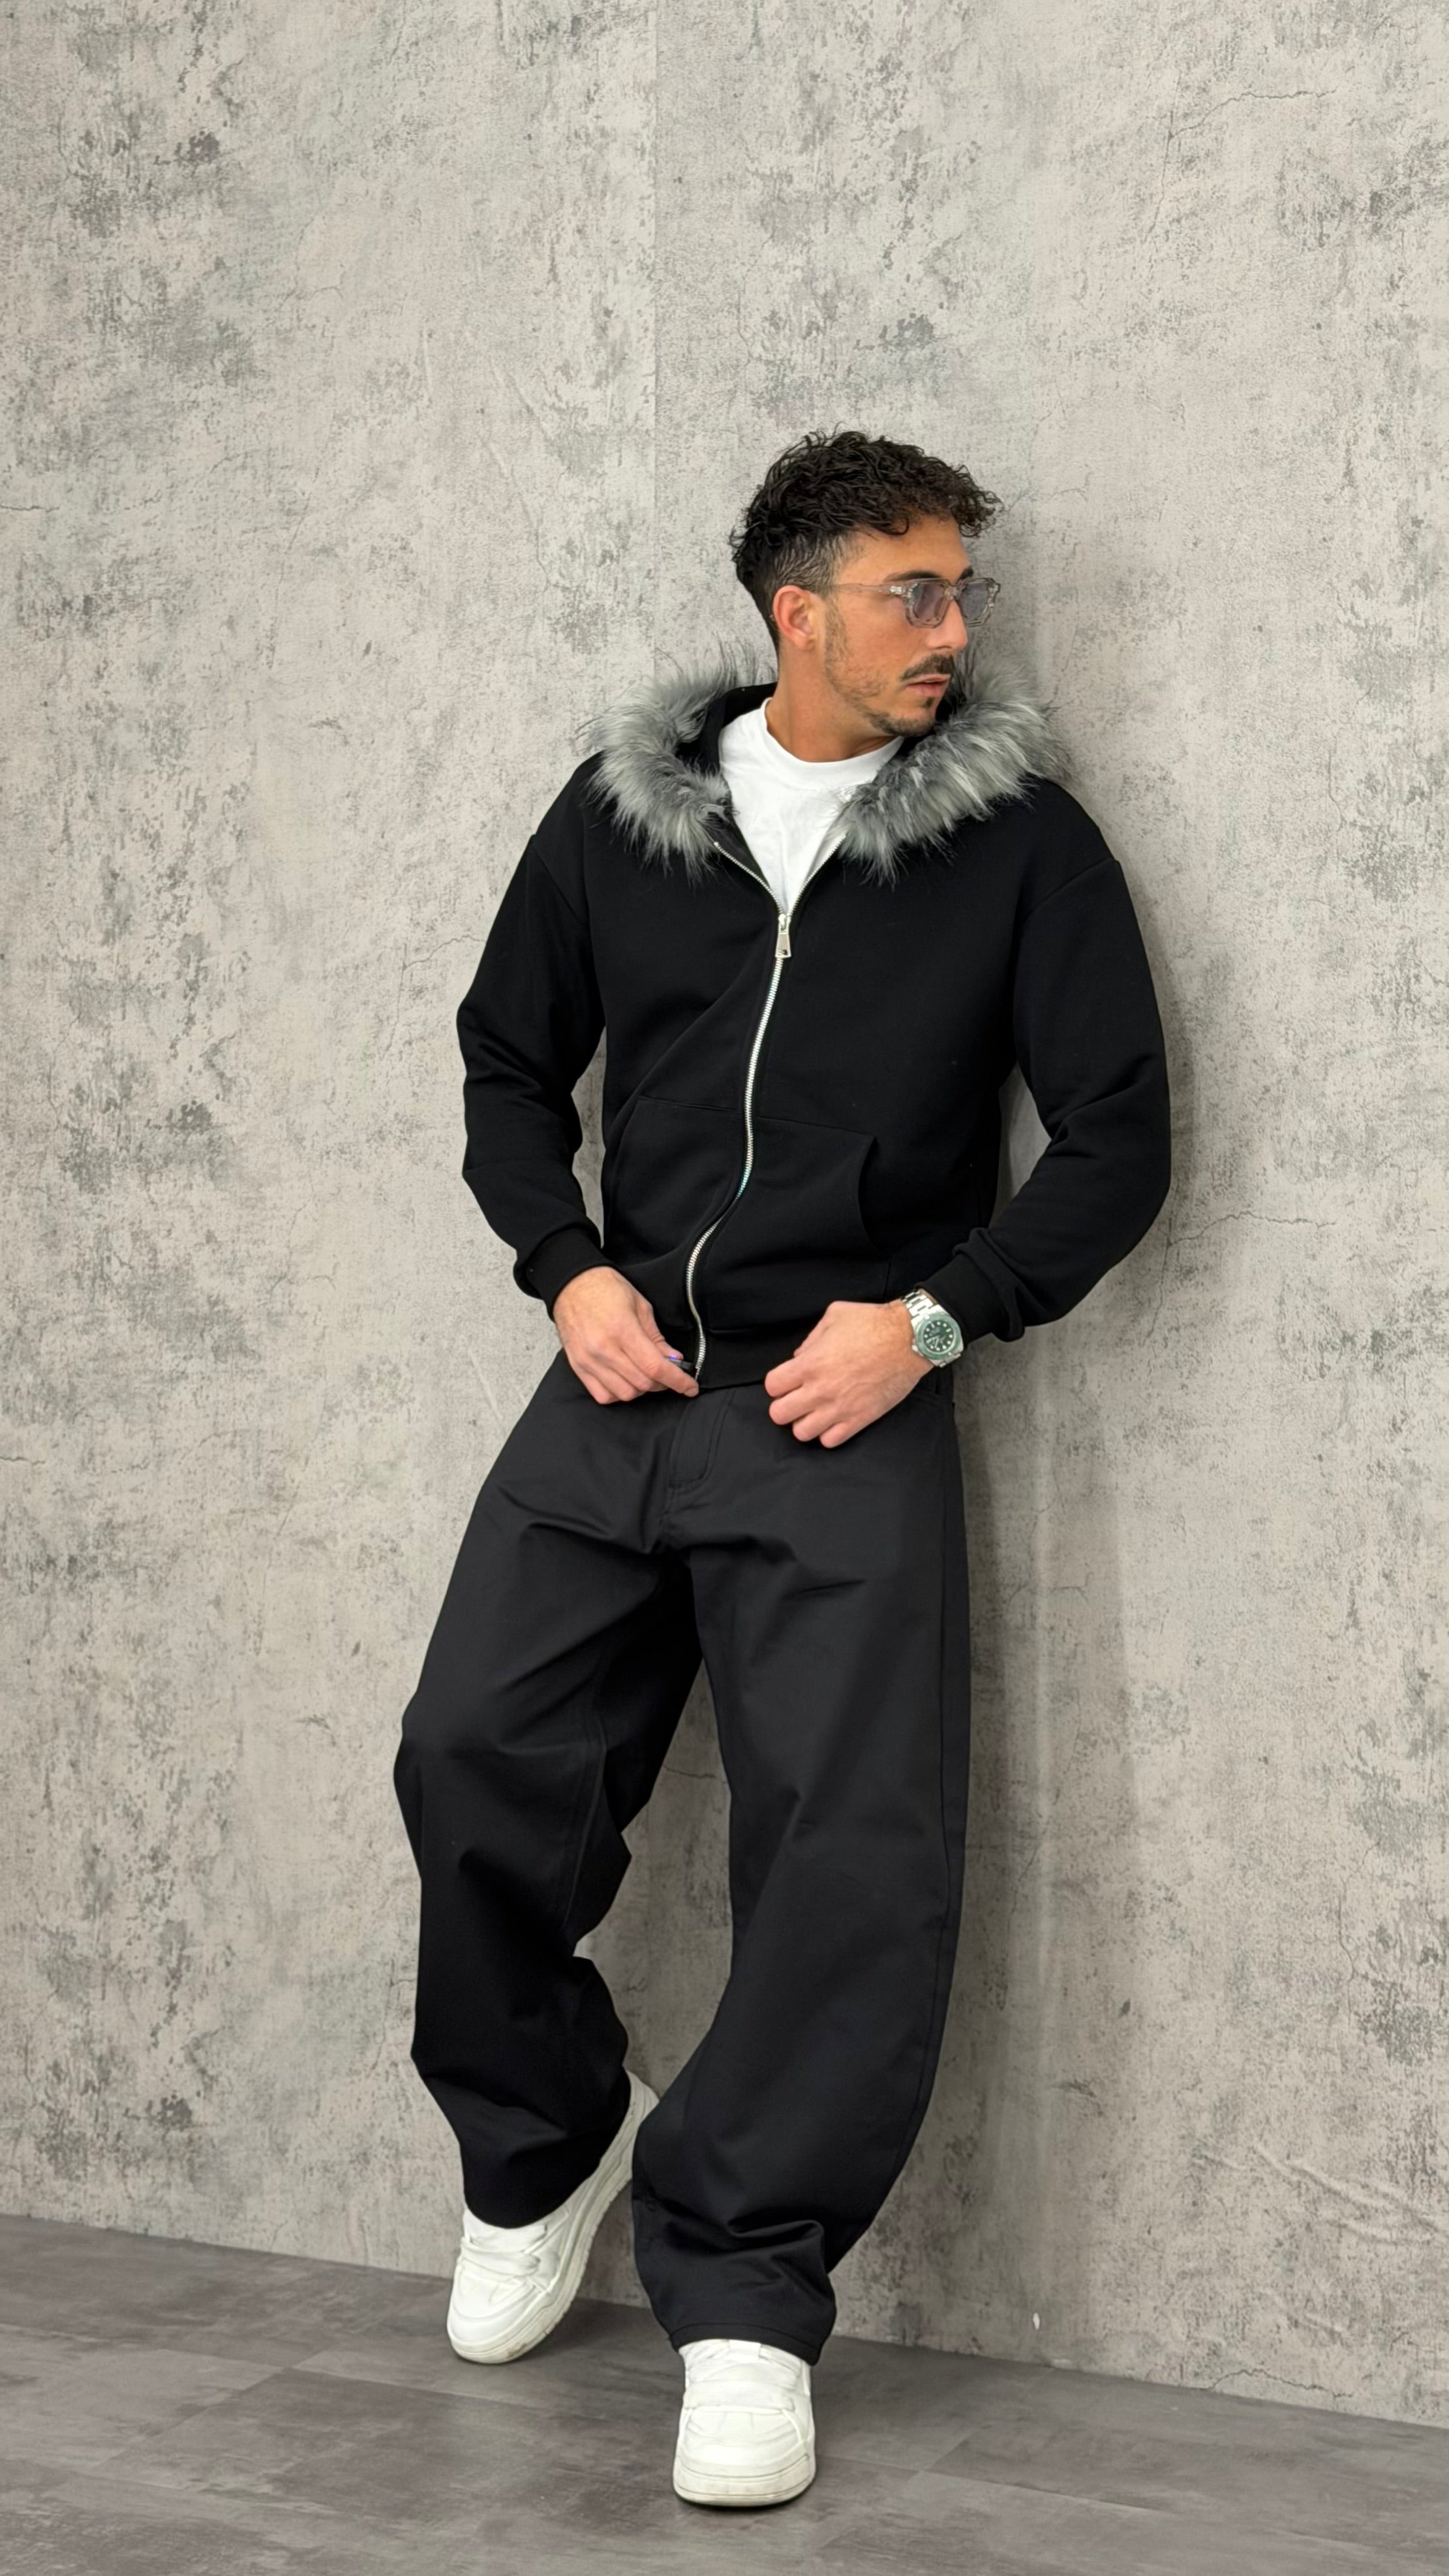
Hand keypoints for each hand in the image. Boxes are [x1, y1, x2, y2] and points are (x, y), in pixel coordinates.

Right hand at [553, 1265, 698, 1402]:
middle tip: (669, 1374)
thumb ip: (657, 1337)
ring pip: (624, 1393)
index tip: (690, 1387)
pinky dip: (619, 1393)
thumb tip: (673, 1360)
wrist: (571, 1285)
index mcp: (622, 1330)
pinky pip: (603, 1395)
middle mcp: (603, 1349)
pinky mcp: (578, 1367)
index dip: (678, 1381)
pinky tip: (626, 1380)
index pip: (655, 1367)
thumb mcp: (640, 1306)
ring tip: (646, 1375)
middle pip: (643, 1383)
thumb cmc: (606, 1289)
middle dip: (663, 1383)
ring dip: (642, 1389)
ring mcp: (589, 1361)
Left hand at [762, 1298, 933, 1444]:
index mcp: (810, 1363)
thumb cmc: (874, 1323)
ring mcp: (840, 1407)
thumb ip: (811, 1339)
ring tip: (814, 1411)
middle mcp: (820, 1389)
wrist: (910, 1339)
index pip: (772, 1386)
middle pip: (779, 1414)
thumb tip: (799, 1356)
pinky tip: (833, 1420)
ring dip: (804, 1422)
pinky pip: (831, 1441)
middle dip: (784, 1406)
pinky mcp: (860, 1419)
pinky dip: (828, 1434)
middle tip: (797, 1398)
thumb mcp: (834, 1316)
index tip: (787, 1380)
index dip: (777, 1383)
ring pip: (802, 1433)